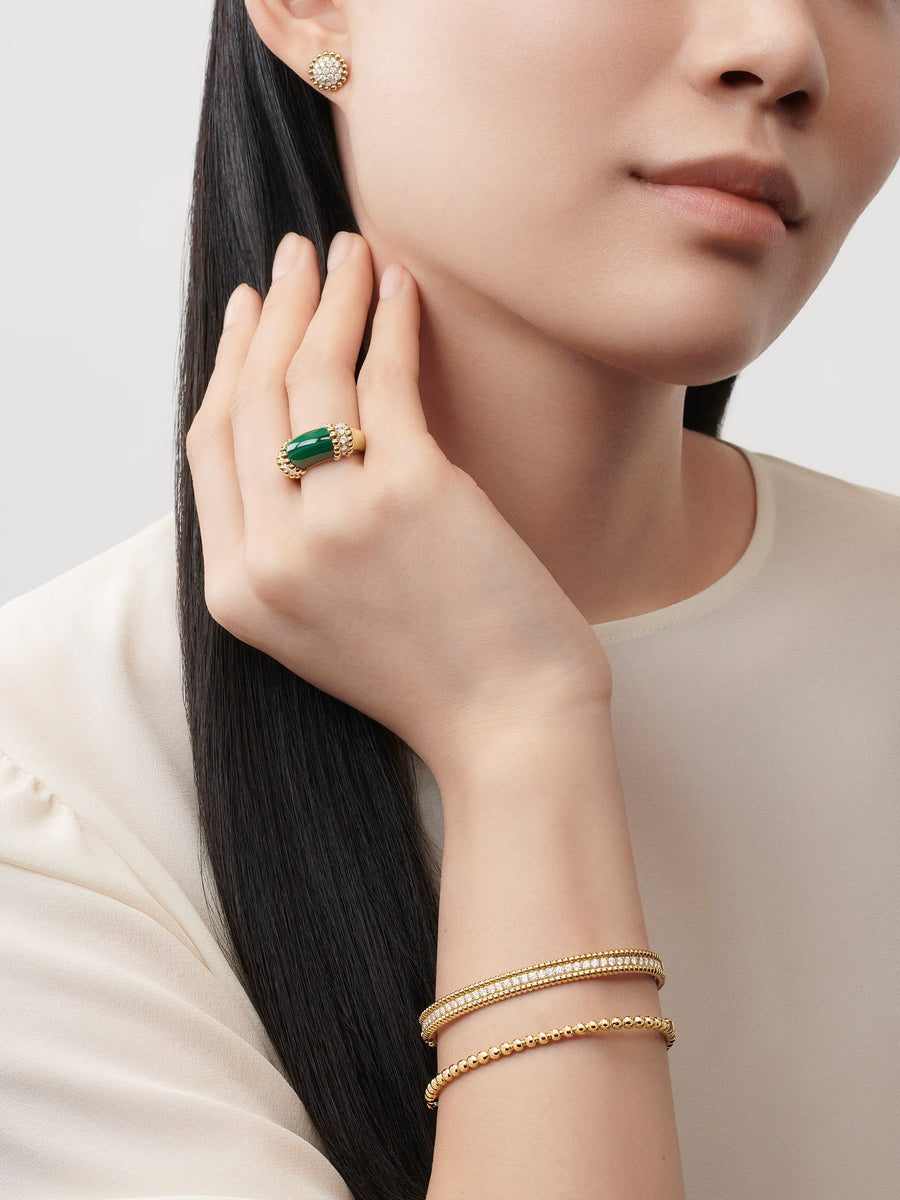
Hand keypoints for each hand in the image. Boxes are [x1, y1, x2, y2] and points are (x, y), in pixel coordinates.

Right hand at [186, 232, 610, 777]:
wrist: (511, 730)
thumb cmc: (435, 678)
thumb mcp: (324, 624)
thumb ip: (287, 545)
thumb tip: (292, 438)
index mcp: (238, 591)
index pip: (210, 446)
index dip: (228, 365)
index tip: (250, 312)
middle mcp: (272, 554)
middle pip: (250, 397)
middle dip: (273, 312)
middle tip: (296, 255)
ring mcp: (335, 521)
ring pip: (310, 376)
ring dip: (330, 298)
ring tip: (352, 250)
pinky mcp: (410, 491)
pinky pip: (385, 378)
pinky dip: (392, 320)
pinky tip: (402, 286)